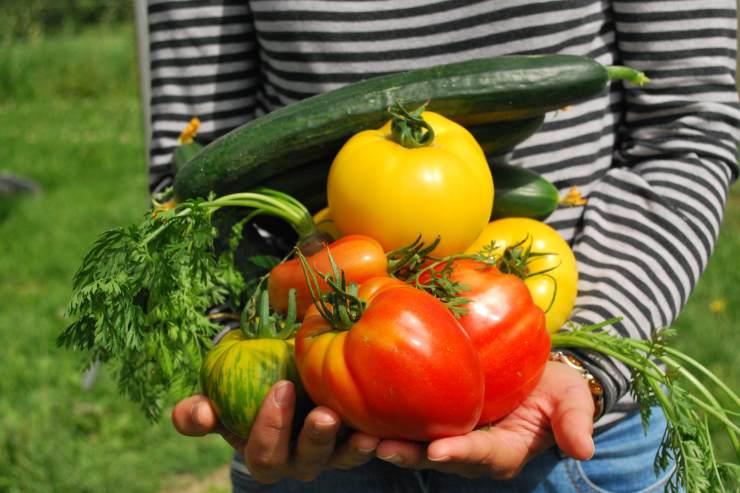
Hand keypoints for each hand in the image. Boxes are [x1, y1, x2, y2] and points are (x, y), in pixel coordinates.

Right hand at [172, 380, 379, 482]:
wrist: (286, 381)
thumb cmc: (248, 388)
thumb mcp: (220, 398)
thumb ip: (200, 411)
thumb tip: (198, 413)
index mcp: (264, 452)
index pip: (263, 454)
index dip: (270, 427)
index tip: (280, 387)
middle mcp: (298, 460)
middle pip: (305, 462)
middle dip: (314, 440)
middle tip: (324, 414)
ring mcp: (330, 453)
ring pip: (341, 458)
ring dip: (352, 448)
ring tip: (364, 433)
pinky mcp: (357, 440)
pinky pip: (369, 445)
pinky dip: (379, 438)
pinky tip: (387, 426)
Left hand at [374, 361, 595, 479]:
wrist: (538, 376)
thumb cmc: (556, 388)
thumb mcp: (572, 400)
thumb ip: (574, 422)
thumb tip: (584, 449)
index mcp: (506, 450)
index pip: (483, 455)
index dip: (462, 454)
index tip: (439, 451)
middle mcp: (474, 451)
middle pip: (440, 457)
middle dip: (412, 455)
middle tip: (383, 448)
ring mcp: (453, 436)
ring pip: (419, 445)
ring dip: (392, 442)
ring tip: (363, 435)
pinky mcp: (438, 418)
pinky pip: (413, 423)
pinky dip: (389, 420)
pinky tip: (363, 409)